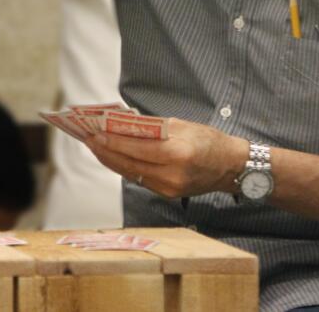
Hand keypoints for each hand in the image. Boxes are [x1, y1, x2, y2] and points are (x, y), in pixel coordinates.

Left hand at [85, 118, 248, 198]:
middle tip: (88, 138)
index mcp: (177, 153)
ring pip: (130, 173)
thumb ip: (152, 127)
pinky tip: (113, 157)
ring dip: (111, 160)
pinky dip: (125, 167)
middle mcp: (172, 174)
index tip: (94, 133)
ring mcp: (169, 188)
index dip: (112, 141)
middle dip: (105, 151)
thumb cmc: (209, 140)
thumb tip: (122, 125)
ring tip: (95, 147)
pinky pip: (139, 178)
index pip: (135, 148)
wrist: (231, 166)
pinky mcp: (167, 193)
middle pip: (128, 163)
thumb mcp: (182, 126)